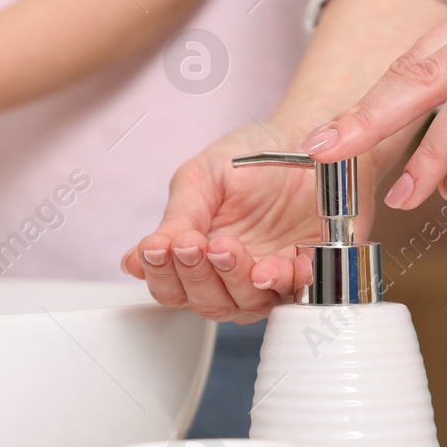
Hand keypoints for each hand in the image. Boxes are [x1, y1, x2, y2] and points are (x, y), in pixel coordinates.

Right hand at [124, 122, 374, 322]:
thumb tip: (143, 254)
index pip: (167, 285)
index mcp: (193, 254)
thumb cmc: (250, 160)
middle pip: (200, 302)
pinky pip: (292, 293)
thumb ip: (179, 214)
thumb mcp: (204, 176)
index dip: (158, 273)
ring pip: (241, 305)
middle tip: (191, 245)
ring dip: (232, 280)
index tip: (156, 247)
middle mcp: (224, 276)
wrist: (303, 141)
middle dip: (194, 276)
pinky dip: (281, 282)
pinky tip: (271, 267)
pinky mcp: (302, 277)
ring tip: (227, 248)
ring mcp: (263, 281)